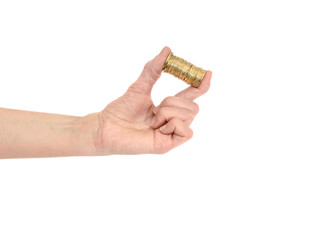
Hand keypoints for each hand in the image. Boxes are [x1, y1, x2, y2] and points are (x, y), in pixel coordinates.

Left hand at [94, 47, 211, 154]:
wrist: (107, 127)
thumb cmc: (121, 109)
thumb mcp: (140, 86)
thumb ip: (153, 69)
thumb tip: (167, 50)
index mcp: (167, 108)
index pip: (190, 96)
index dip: (200, 85)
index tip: (207, 73)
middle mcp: (172, 121)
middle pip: (194, 106)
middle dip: (174, 101)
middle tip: (156, 108)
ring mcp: (171, 134)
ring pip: (189, 115)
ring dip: (168, 112)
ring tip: (151, 121)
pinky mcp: (169, 145)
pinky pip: (187, 131)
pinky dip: (172, 124)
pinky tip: (157, 130)